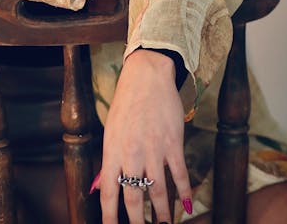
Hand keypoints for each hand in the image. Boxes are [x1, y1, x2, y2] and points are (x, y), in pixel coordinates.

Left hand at [98, 50, 190, 223]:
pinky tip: (187, 206)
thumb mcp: (111, 130)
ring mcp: (153, 149)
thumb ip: (108, 160)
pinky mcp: (173, 143)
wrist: (146, 76)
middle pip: (133, 197)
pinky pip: (180, 174)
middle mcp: (131, 152)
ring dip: (162, 213)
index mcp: (112, 149)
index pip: (108, 190)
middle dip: (136, 220)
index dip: (109, 214)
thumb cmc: (126, 103)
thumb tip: (99, 186)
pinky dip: (185, 192)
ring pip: (159, 191)